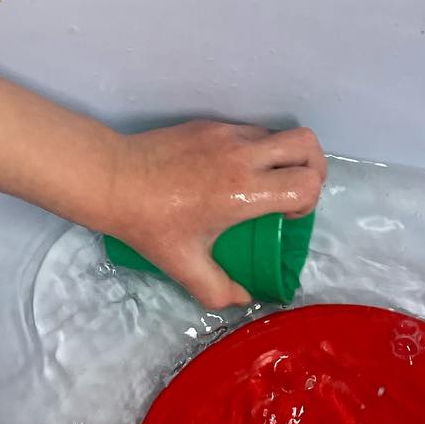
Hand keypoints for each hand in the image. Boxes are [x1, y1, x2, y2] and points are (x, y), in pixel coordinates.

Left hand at [102, 119, 325, 308]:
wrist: (111, 179)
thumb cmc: (149, 223)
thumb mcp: (183, 265)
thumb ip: (218, 290)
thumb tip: (244, 299)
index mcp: (242, 191)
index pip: (307, 183)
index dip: (308, 201)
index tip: (286, 217)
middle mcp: (242, 156)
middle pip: (307, 144)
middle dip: (313, 167)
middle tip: (295, 191)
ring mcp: (227, 134)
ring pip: (279, 135)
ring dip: (283, 158)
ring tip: (263, 183)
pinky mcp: (210, 125)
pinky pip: (250, 132)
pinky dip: (256, 150)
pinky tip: (231, 173)